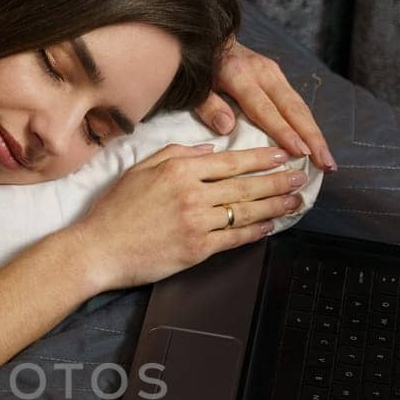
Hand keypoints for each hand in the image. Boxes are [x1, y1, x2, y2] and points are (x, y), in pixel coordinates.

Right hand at [67, 142, 306, 292]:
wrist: (98, 249)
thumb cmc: (114, 210)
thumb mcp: (140, 169)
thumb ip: (176, 153)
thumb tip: (209, 149)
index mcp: (180, 169)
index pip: (231, 161)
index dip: (261, 158)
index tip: (282, 155)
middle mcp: (192, 193)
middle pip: (246, 185)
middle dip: (279, 179)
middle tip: (302, 176)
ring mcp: (196, 222)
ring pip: (246, 210)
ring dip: (275, 205)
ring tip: (296, 200)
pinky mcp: (197, 249)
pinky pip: (234, 238)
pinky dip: (255, 231)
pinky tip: (270, 226)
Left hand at [195, 38, 336, 171]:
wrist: (210, 38)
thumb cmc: (199, 68)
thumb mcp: (195, 86)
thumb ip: (208, 106)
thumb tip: (227, 127)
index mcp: (240, 75)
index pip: (265, 109)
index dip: (284, 131)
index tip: (300, 152)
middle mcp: (264, 72)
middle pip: (293, 108)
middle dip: (312, 138)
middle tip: (326, 163)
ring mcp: (274, 73)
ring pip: (300, 107)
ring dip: (315, 134)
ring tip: (327, 159)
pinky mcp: (278, 76)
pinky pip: (296, 104)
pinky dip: (308, 125)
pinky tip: (316, 143)